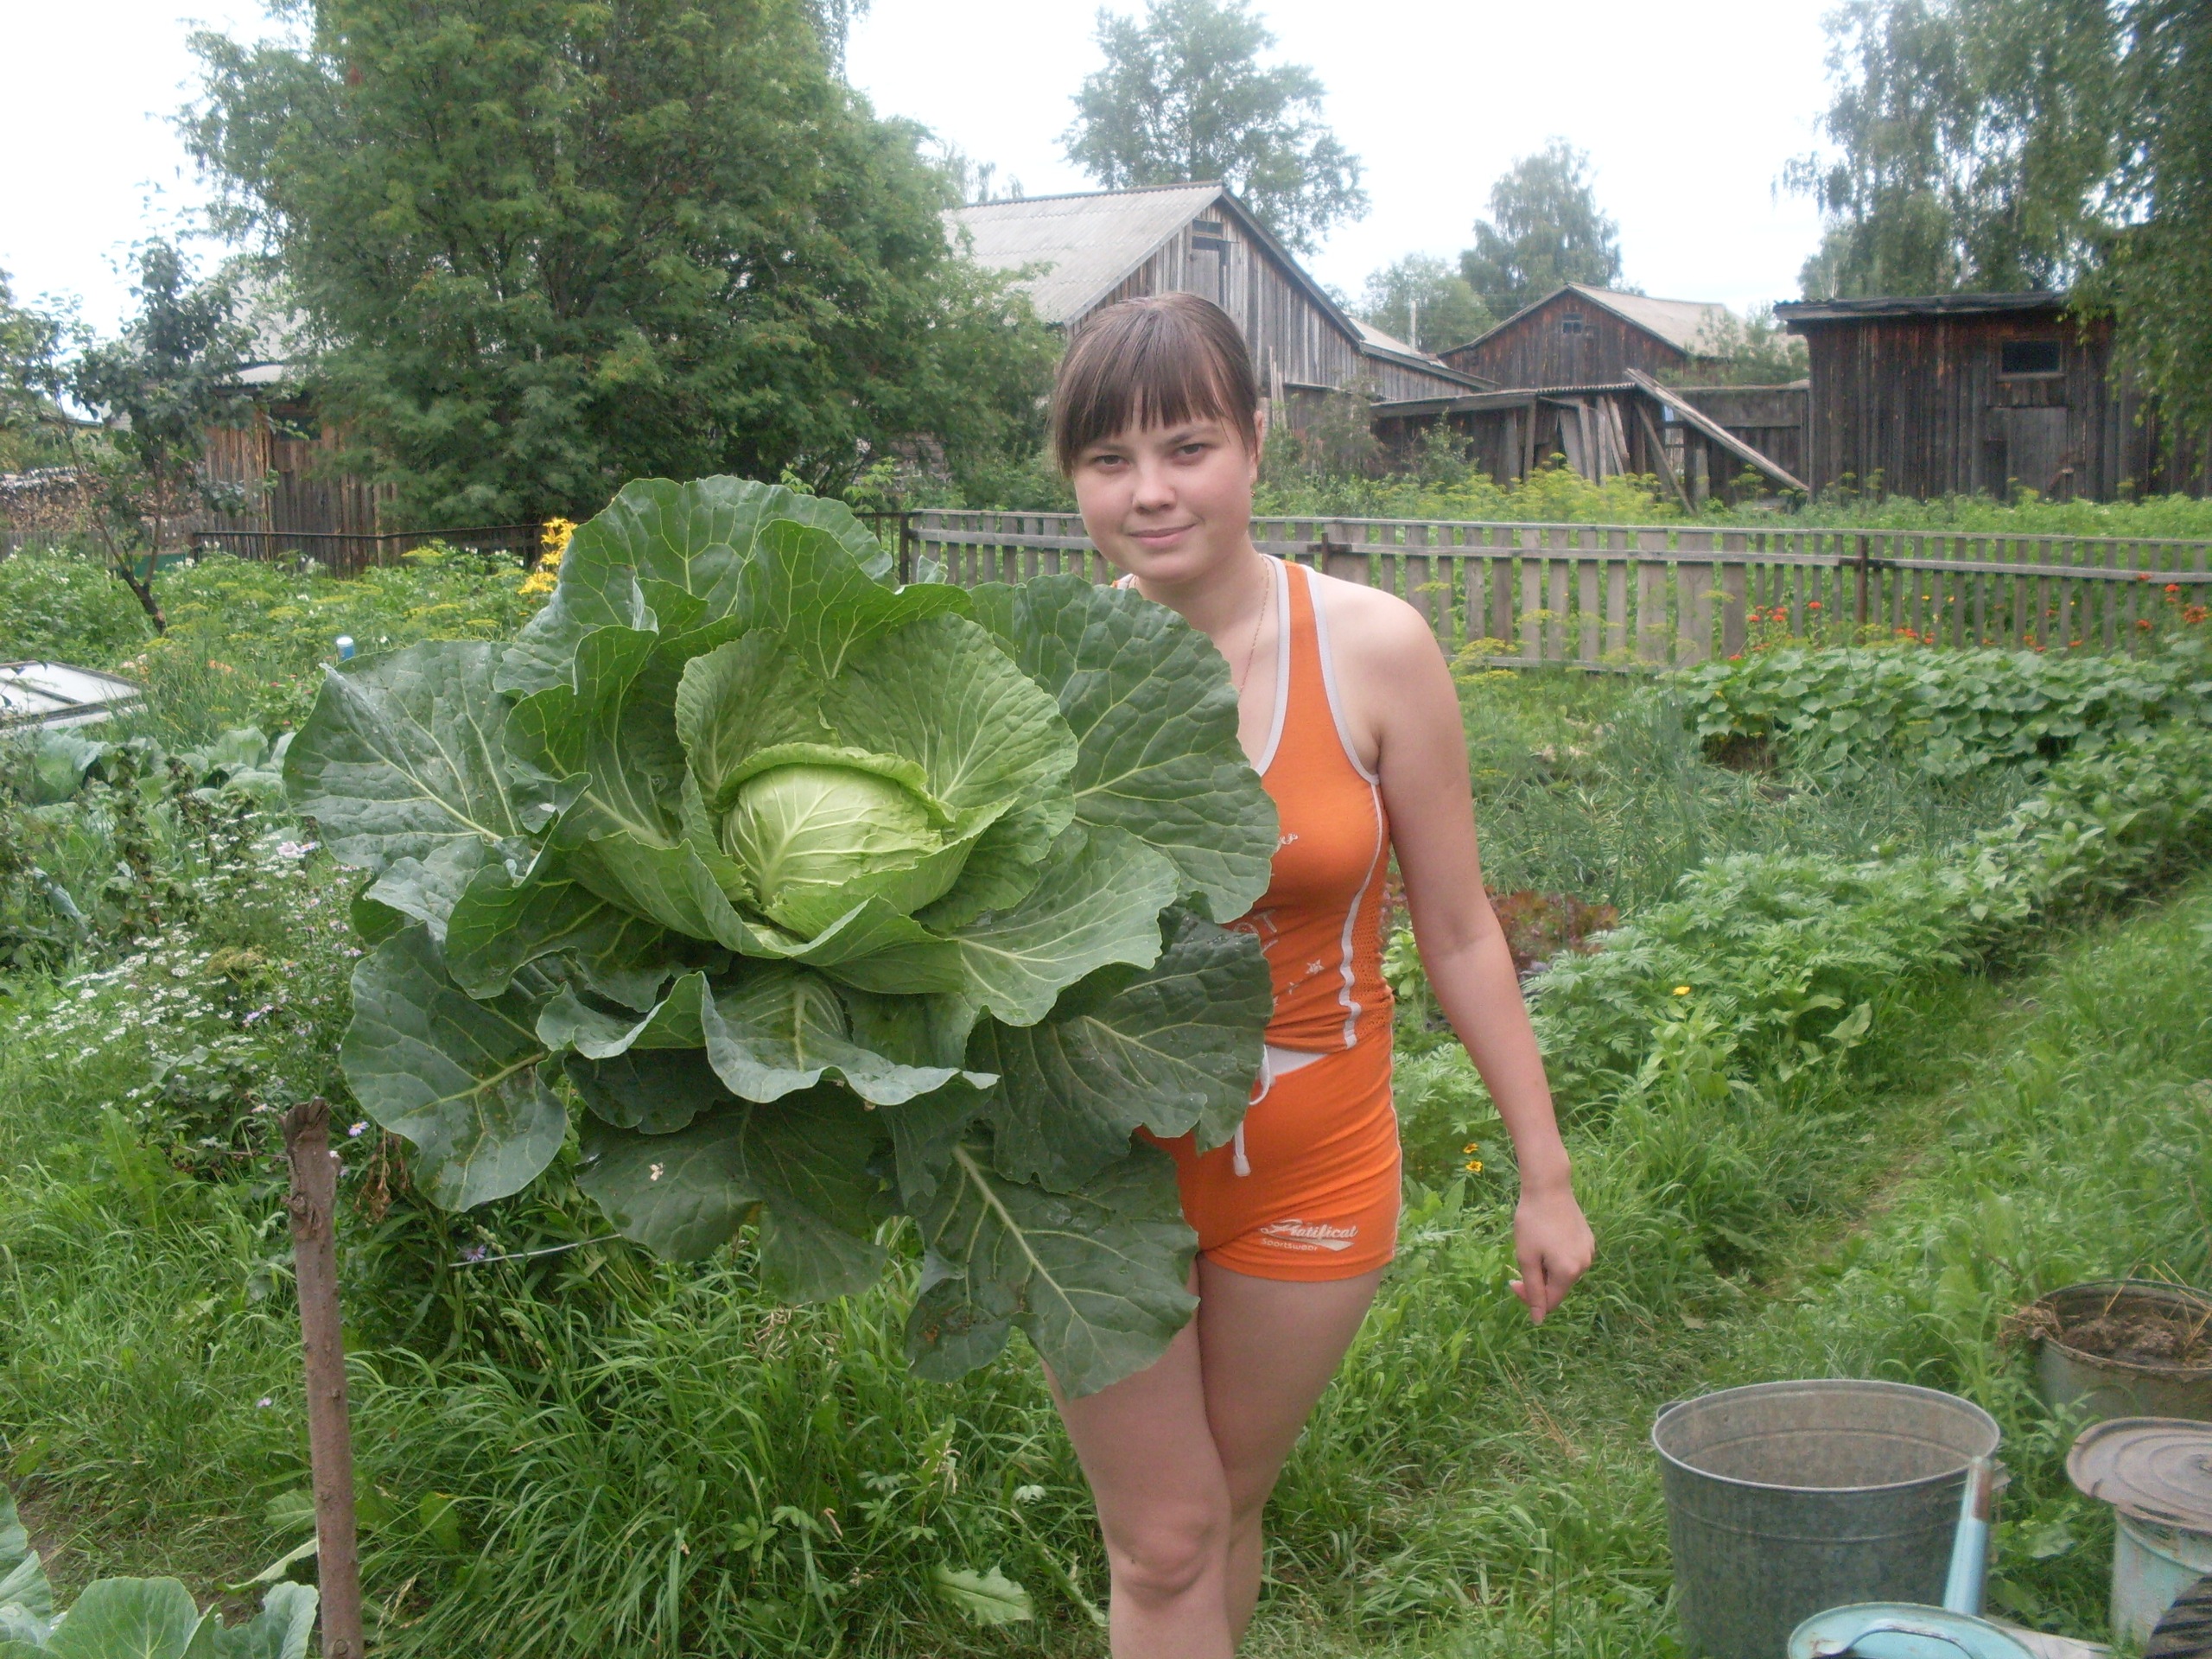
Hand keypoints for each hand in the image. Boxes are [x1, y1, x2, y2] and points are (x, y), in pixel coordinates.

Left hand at [1510, 1186, 1593, 1323]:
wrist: (1548, 1187)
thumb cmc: (1531, 1222)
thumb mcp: (1526, 1258)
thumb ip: (1533, 1290)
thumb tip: (1539, 1320)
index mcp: (1568, 1272)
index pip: (1549, 1302)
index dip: (1529, 1298)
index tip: (1513, 1281)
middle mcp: (1584, 1265)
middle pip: (1557, 1288)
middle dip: (1538, 1281)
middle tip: (1522, 1259)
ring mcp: (1589, 1252)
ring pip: (1564, 1273)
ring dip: (1547, 1269)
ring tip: (1536, 1245)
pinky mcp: (1589, 1241)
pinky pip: (1571, 1259)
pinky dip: (1557, 1257)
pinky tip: (1548, 1238)